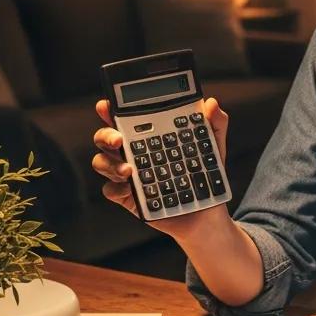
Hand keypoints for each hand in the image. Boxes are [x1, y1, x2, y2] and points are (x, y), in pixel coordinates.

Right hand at [91, 97, 229, 235]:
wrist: (206, 211)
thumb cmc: (204, 174)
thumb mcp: (212, 146)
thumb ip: (214, 123)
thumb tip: (211, 103)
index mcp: (148, 135)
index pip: (124, 118)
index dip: (110, 110)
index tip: (106, 106)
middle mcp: (132, 152)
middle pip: (105, 137)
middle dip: (105, 134)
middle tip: (118, 139)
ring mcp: (127, 174)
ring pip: (102, 162)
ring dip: (110, 163)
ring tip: (129, 170)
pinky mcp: (127, 196)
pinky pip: (110, 190)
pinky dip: (115, 188)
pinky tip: (128, 188)